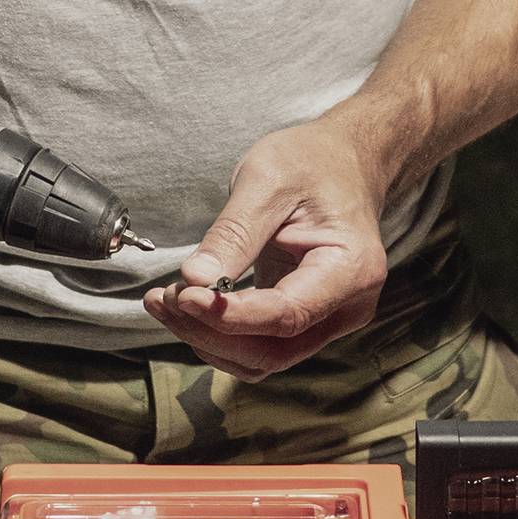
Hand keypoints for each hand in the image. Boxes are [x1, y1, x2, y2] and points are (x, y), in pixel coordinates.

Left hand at [141, 113, 392, 376]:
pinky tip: (187, 305)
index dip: (230, 316)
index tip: (184, 296)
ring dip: (208, 338)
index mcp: (351, 269)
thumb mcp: (268, 180)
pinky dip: (219, 334)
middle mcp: (347, 306)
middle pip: (274, 349)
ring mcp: (327, 319)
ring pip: (262, 357)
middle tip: (166, 298)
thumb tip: (195, 279)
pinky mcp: (303, 319)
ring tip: (166, 299)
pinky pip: (259, 345)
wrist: (341, 161)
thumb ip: (234, 233)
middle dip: (212, 332)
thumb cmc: (312, 161)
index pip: (287, 315)